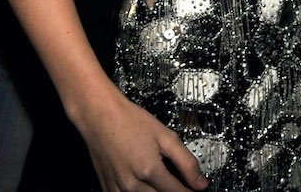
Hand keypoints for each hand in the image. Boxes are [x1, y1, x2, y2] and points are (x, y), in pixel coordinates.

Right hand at [72, 90, 207, 190]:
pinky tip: (146, 185)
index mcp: (149, 170)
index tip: (196, 189)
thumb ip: (186, 162)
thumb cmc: (130, 121)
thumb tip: (201, 182)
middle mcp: (131, 184)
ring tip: (164, 182)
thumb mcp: (166, 137)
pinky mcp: (107, 188)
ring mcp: (117, 188)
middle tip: (182, 184)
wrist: (100, 116)